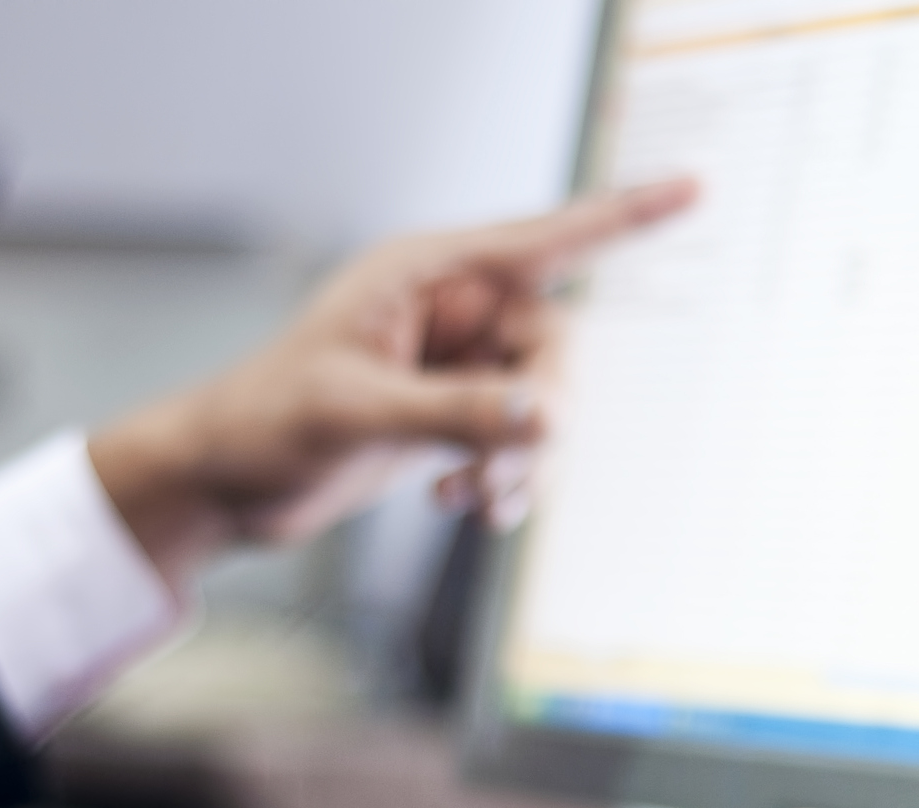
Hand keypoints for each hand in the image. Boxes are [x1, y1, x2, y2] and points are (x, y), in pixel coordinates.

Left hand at [88, 179, 696, 584]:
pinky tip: (460, 507)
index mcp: (425, 275)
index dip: (624, 216)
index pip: (545, 241)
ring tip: (467, 499)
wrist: (224, 484)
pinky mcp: (452, 417)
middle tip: (493, 473)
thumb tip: (546, 419)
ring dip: (519, 461)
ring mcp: (454, 366)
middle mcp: (450, 312)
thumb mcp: (356, 413)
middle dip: (536, 418)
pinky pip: (519, 443)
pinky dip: (505, 481)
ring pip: (541, 406)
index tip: (694, 189)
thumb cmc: (265, 424)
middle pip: (552, 350)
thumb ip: (455, 413)